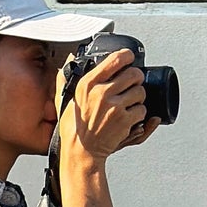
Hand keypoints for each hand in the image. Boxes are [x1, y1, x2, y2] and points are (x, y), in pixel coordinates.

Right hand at [58, 48, 147, 162]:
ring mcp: (114, 107)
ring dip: (138, 97)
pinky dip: (139, 114)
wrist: (81, 151)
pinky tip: (129, 117)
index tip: (130, 58)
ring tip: (129, 103)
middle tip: (134, 84)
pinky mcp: (124, 121)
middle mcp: (101, 93)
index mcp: (88, 84)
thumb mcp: (63, 100)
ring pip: (141, 92)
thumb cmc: (73, 128)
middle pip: (134, 74)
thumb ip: (65, 78)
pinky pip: (142, 110)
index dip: (127, 56)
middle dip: (137, 78)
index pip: (115, 59)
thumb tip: (69, 58)